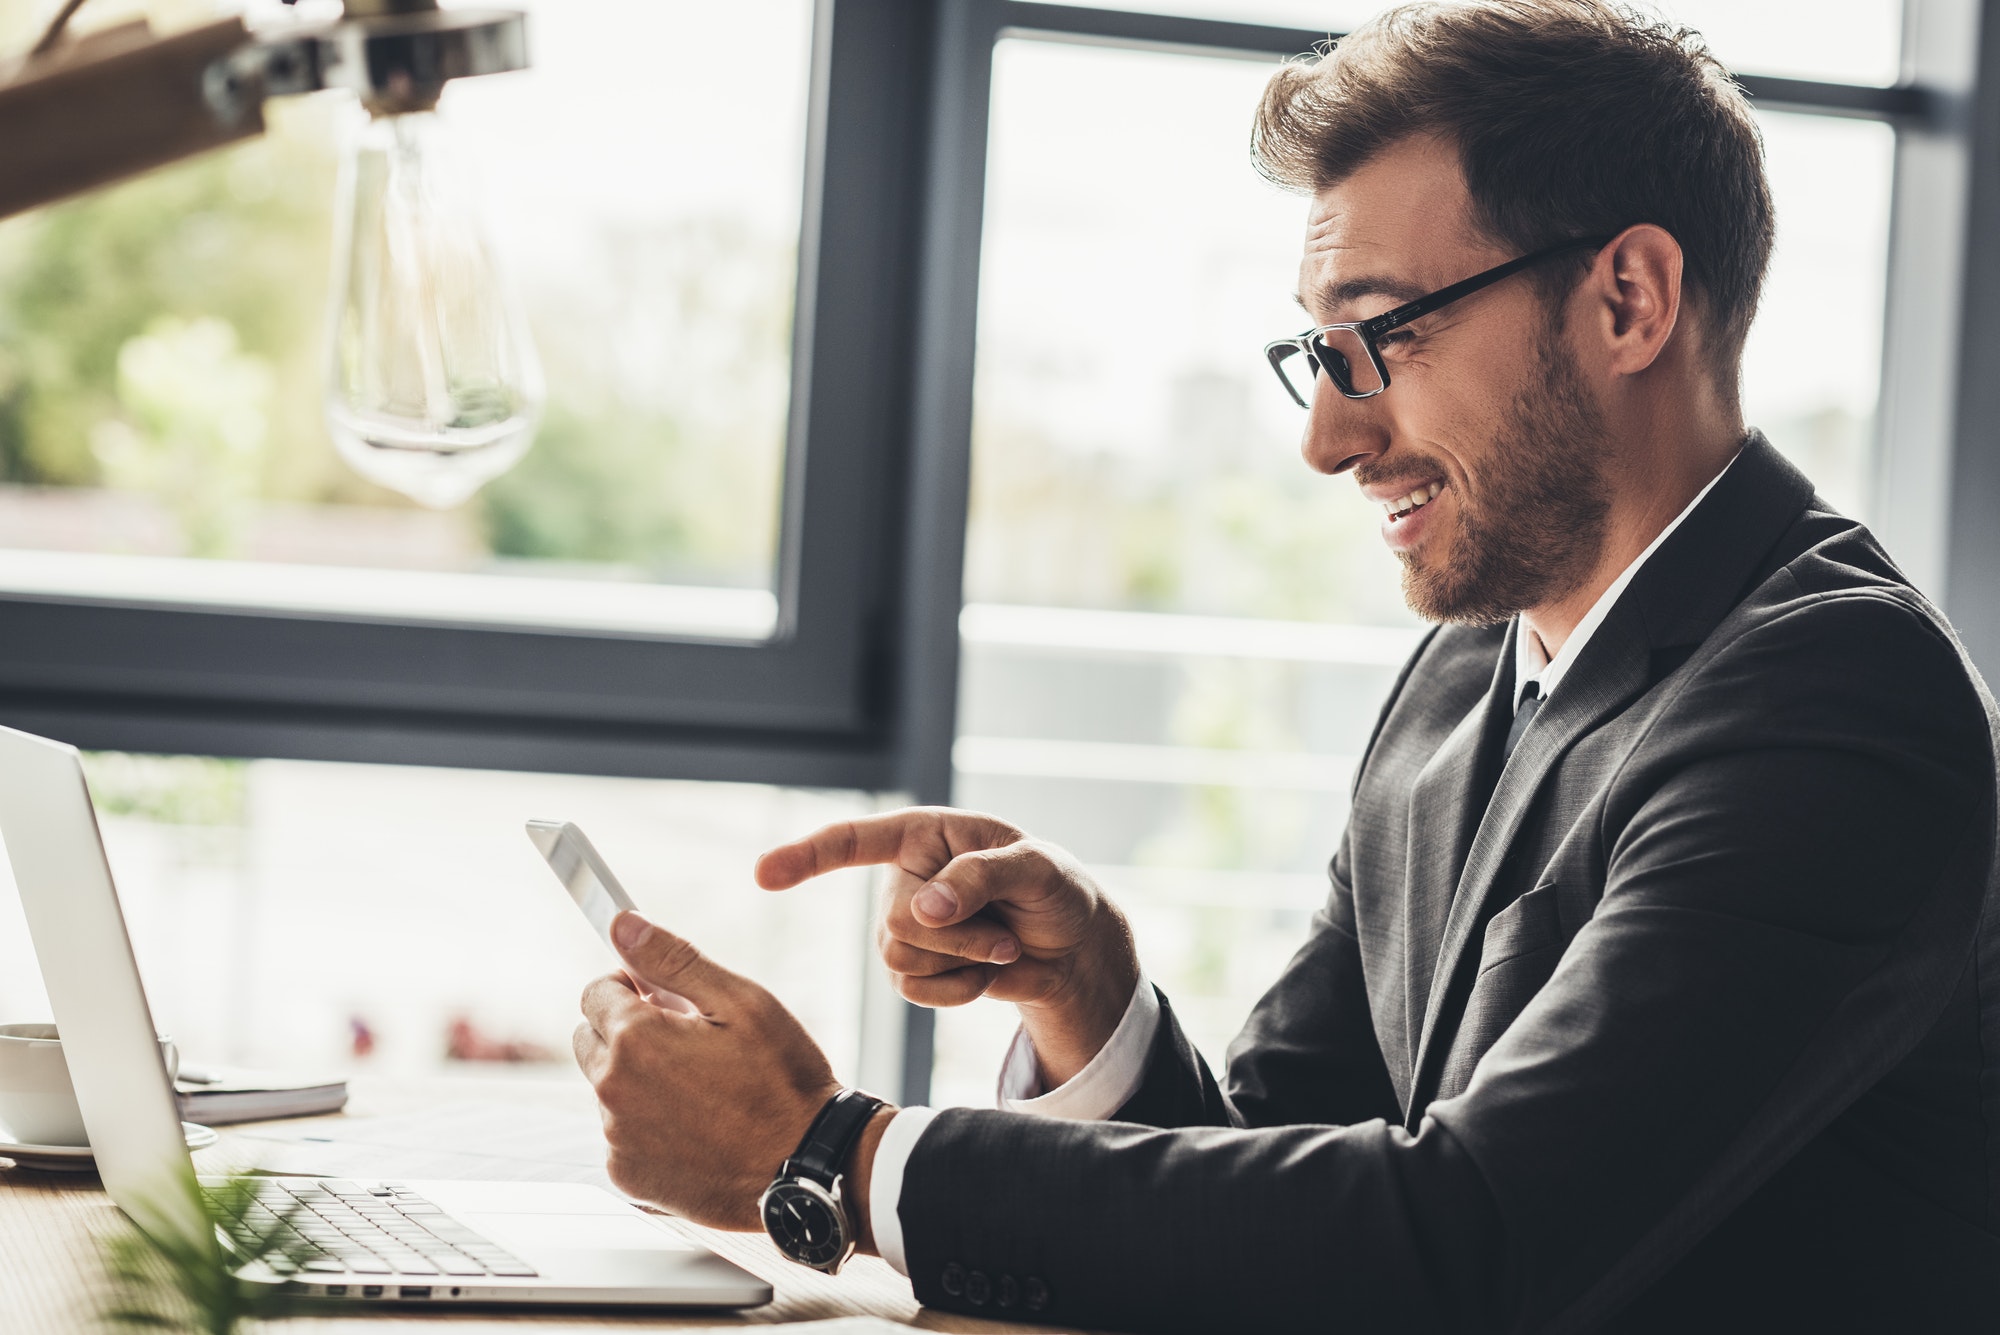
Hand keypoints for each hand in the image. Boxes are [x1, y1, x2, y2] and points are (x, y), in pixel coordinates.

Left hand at [574, 910, 889, 1235]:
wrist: (807, 1166)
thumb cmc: (782, 1082)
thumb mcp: (740, 1002)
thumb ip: (672, 959)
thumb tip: (623, 925)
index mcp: (634, 1039)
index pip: (594, 993)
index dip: (630, 987)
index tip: (661, 997)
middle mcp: (613, 1090)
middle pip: (589, 1041)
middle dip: (626, 1033)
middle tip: (686, 1041)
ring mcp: (617, 1139)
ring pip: (608, 1091)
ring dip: (639, 1081)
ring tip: (703, 1090)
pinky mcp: (629, 1177)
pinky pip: (622, 1137)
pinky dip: (648, 1128)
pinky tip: (698, 1128)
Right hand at [755, 807, 1139, 1086]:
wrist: (1072, 947)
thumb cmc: (1057, 889)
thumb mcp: (1038, 870)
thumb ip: (982, 878)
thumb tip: (924, 910)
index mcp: (925, 833)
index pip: (855, 840)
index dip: (808, 856)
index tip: (764, 875)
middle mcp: (904, 875)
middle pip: (894, 922)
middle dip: (957, 938)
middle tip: (1005, 935)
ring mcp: (903, 924)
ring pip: (899, 960)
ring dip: (961, 964)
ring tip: (1001, 948)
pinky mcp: (914, 968)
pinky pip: (912, 991)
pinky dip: (957, 991)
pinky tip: (984, 976)